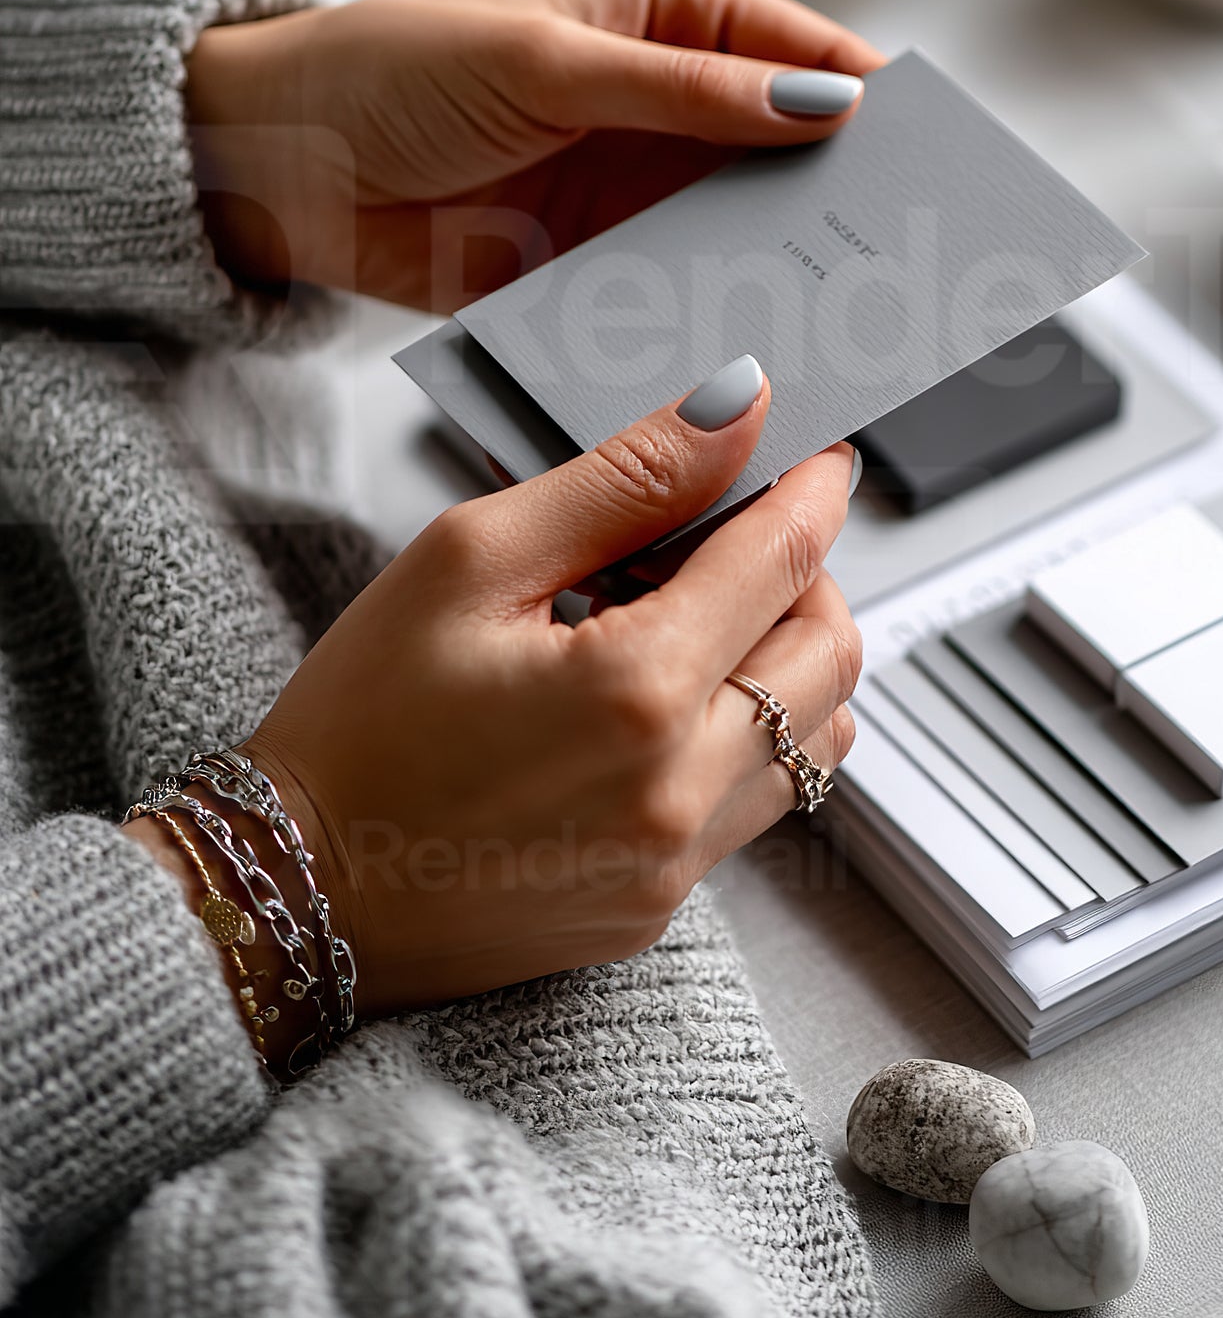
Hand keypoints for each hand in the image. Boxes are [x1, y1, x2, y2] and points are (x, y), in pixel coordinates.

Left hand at [185, 0, 881, 308]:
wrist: (279, 167)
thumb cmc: (396, 70)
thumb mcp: (548, 65)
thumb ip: (689, 91)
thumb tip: (826, 101)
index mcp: (668, 12)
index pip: (803, 51)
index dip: (872, 103)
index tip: (938, 158)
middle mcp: (667, 99)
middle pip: (788, 152)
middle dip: (845, 198)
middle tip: (914, 252)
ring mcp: (635, 186)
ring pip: (742, 230)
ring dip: (784, 268)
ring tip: (852, 315)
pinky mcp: (598, 262)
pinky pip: (678, 291)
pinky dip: (713, 318)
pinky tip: (751, 350)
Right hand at [240, 368, 859, 1015]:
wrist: (297, 889)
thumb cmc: (361, 721)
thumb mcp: (472, 558)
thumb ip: (623, 480)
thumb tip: (736, 412)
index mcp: (637, 690)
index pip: (785, 560)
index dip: (813, 490)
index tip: (820, 456)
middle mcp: (680, 789)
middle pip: (831, 652)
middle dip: (804, 575)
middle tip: (730, 539)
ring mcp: (676, 860)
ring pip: (816, 735)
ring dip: (785, 659)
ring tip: (690, 624)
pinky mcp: (658, 905)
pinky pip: (756, 803)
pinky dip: (740, 735)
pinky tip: (652, 704)